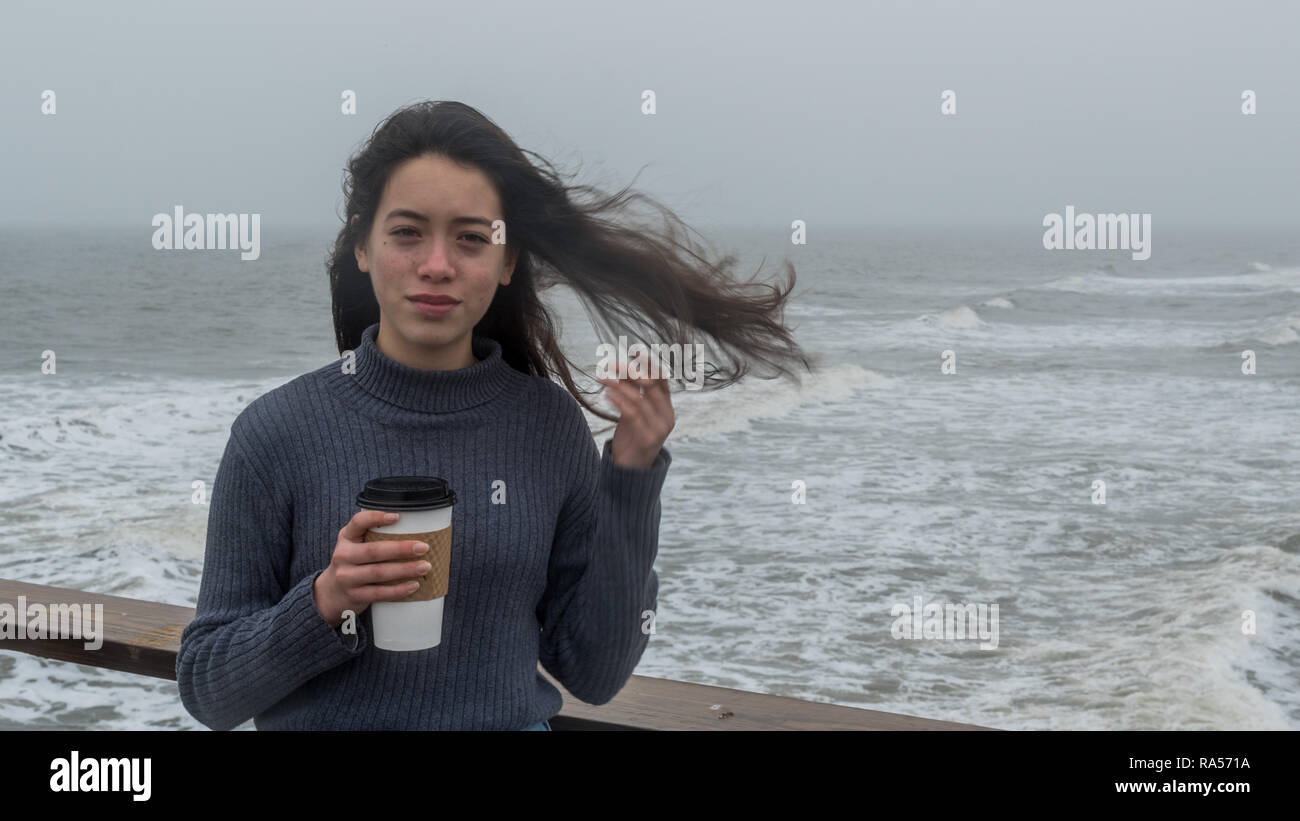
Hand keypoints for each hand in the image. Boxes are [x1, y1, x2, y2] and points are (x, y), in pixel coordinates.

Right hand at [312, 510, 432, 627]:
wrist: (332, 592)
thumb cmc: (353, 562)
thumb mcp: (354, 544)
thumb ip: (373, 534)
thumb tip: (414, 527)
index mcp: (346, 537)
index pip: (358, 523)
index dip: (376, 518)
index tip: (397, 517)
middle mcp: (343, 556)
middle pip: (374, 551)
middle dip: (401, 549)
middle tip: (423, 547)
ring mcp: (347, 577)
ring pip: (378, 573)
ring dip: (404, 570)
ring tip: (424, 566)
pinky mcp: (355, 595)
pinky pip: (379, 593)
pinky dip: (398, 590)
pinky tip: (414, 585)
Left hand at [596, 362, 674, 469]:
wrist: (631, 471)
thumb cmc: (631, 437)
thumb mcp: (632, 410)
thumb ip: (631, 391)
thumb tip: (622, 365)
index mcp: (666, 406)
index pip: (661, 378)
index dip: (648, 362)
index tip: (632, 350)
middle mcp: (667, 415)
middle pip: (651, 385)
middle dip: (630, 371)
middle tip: (610, 363)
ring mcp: (660, 428)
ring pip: (640, 399)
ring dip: (619, 385)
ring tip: (601, 377)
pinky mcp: (648, 439)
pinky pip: (633, 415)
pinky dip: (619, 402)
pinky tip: (607, 394)